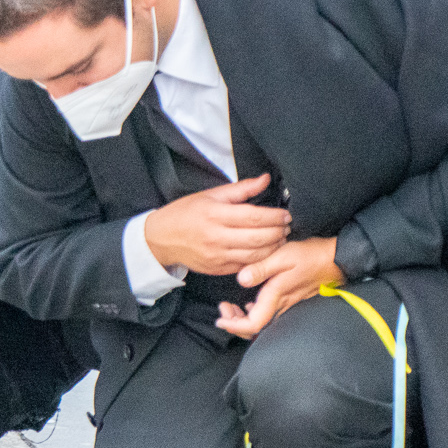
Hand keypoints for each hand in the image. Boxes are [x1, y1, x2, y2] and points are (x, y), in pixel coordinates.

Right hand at [141, 174, 291, 274]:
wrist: (160, 238)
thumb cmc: (184, 213)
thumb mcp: (209, 195)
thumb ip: (240, 189)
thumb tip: (265, 179)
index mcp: (214, 214)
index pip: (254, 216)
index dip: (274, 216)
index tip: (284, 214)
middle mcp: (216, 236)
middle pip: (259, 237)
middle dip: (278, 232)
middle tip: (286, 226)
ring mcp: (217, 255)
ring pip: (256, 255)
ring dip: (273, 247)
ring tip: (279, 238)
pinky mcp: (218, 268)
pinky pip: (246, 265)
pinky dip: (260, 258)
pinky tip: (265, 249)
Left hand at [216, 236, 341, 338]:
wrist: (337, 258)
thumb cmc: (310, 256)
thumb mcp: (283, 257)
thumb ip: (261, 269)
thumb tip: (241, 280)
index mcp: (277, 297)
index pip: (254, 324)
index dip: (234, 326)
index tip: (219, 320)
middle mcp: (282, 306)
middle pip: (256, 329)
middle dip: (235, 324)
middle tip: (223, 309)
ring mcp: (288, 305)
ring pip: (262, 323)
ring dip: (243, 319)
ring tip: (231, 306)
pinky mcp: (291, 301)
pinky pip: (270, 315)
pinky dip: (255, 313)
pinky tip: (250, 303)